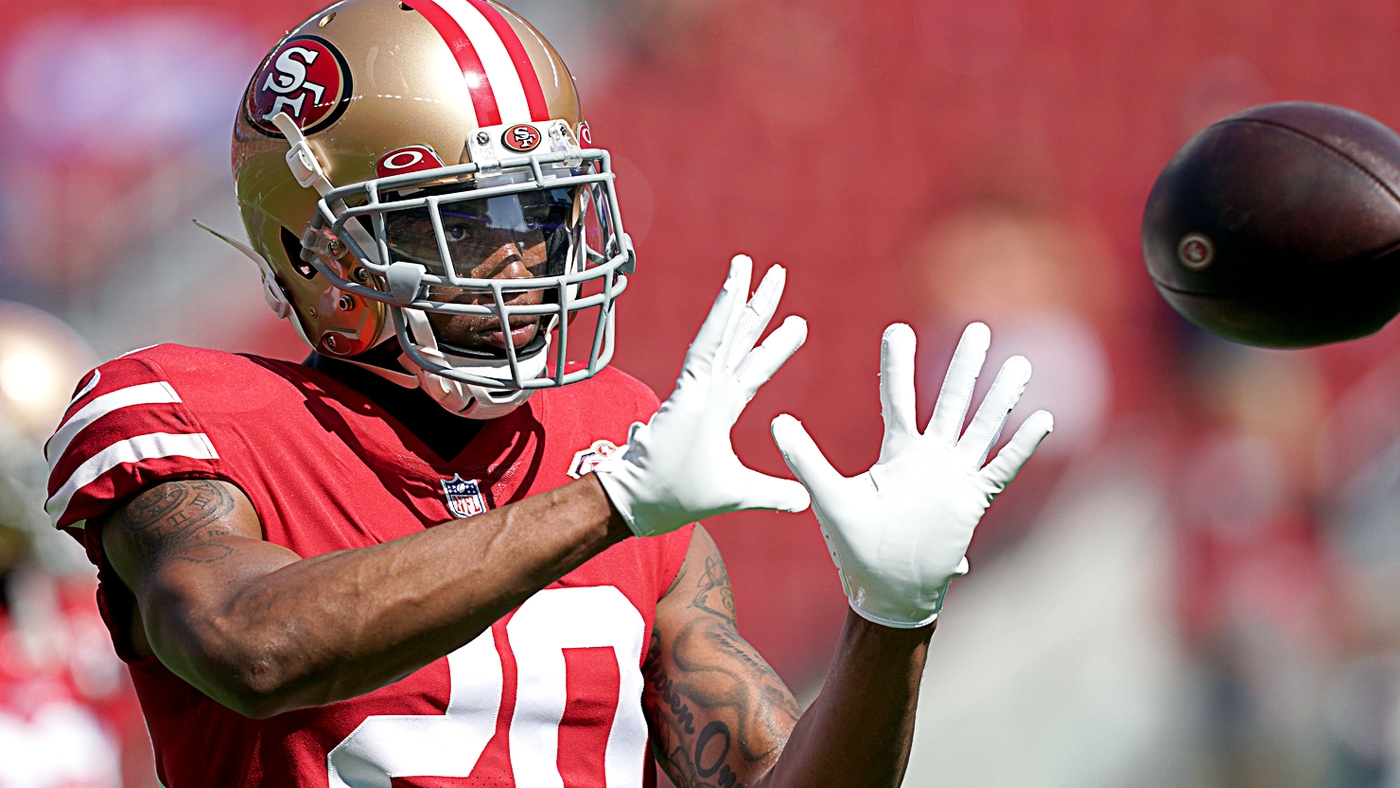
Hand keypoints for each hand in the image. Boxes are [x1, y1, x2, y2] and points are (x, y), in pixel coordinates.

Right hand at [595, 255, 810, 536]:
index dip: (775, 345)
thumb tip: (804, 500)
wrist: (641, 507)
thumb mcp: (740, 494)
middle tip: (778, 273)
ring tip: (749, 264)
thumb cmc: (678, 499)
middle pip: (741, 339)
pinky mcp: (686, 391)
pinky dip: (721, 316)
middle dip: (760, 307)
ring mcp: (696, 387)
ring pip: (722, 333)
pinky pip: (707, 345)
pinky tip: (734, 288)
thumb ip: (772, 493)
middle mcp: (709, 390)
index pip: (754, 368)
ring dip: (737, 298)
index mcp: (721, 408)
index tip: (798, 323)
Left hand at [771, 322, 1052, 627]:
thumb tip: (776, 422)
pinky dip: (1021, 447)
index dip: (898, 364)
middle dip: (964, 367)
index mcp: (896, 452)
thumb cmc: (856, 547)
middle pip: (951, 401)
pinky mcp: (972, 501)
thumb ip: (807, 460)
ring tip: (1019, 363)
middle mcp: (929, 457)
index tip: (898, 329)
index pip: (898, 397)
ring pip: (982, 427)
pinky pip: (1001, 469)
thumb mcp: (830, 498)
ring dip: (1000, 397)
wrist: (887, 590)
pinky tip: (1042, 420)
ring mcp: (954, 477)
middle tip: (976, 329)